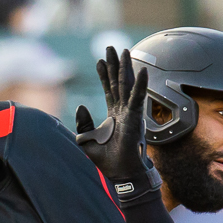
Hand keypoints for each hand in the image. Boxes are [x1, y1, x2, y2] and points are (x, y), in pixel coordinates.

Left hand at [75, 47, 151, 180]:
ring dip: (126, 68)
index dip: (104, 75)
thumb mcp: (86, 140)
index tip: (100, 60)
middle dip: (114, 65)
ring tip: (124, 50)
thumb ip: (83, 123)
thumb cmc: (107, 160)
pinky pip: (138, 98)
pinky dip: (140, 85)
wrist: (121, 174)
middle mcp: (123, 111)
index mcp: (114, 115)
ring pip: (127, 85)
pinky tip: (142, 71)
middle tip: (111, 47)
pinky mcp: (136, 119)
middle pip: (118, 82)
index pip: (108, 90)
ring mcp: (130, 113)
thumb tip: (80, 106)